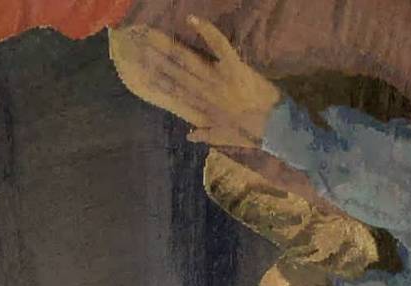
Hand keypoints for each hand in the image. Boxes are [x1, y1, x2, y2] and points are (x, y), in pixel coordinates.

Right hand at [109, 18, 279, 148]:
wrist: (274, 129)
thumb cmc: (252, 134)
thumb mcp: (227, 139)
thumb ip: (207, 135)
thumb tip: (189, 134)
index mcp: (202, 108)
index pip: (174, 92)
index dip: (156, 81)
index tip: (139, 72)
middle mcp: (205, 92)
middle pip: (175, 73)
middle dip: (155, 59)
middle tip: (137, 46)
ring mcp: (219, 79)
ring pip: (189, 60)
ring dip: (169, 47)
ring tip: (152, 36)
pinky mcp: (234, 67)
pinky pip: (219, 46)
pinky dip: (206, 32)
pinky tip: (192, 20)